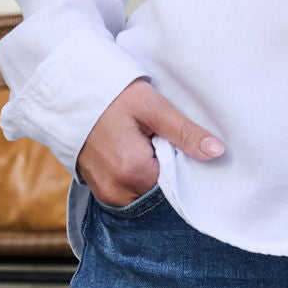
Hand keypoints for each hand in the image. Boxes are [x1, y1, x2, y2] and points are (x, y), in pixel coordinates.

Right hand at [74, 77, 225, 208]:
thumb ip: (185, 132)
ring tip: (143, 144)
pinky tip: (132, 153)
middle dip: (166, 170)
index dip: (181, 164)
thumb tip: (218, 152)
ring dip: (150, 175)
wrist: (69, 93)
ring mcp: (104, 194)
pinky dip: (135, 177)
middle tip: (158, 140)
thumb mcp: (153, 108)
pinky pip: (127, 192)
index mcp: (134, 172)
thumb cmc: (113, 96)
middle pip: (159, 191)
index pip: (176, 184)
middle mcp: (117, 191)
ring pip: (144, 193)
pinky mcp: (97, 190)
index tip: (176, 143)